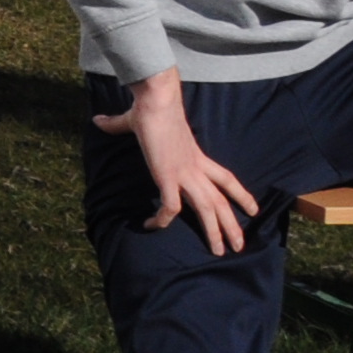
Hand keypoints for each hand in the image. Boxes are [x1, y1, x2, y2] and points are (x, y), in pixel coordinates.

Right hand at [90, 71, 260, 255]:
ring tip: (220, 251)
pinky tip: (152, 226)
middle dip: (231, 225)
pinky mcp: (168, 176)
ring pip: (207, 209)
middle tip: (239, 246)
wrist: (157, 101)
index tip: (254, 210)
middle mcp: (195, 168)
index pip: (226, 178)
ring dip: (215, 231)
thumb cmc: (151, 107)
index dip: (241, 194)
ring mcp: (183, 173)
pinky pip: (170, 206)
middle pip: (221, 201)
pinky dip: (163, 219)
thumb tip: (98, 120)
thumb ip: (118, 124)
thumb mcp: (137, 121)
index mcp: (196, 156)